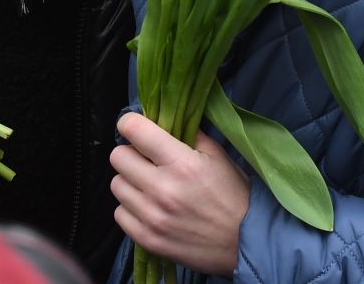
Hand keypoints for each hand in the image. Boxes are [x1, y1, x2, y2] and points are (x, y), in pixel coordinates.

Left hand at [110, 112, 249, 275]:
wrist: (247, 244)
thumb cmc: (234, 196)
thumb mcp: (217, 157)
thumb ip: (187, 134)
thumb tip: (160, 120)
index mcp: (181, 164)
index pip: (134, 130)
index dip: (130, 124)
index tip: (135, 128)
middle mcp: (162, 189)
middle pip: (117, 157)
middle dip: (131, 154)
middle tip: (147, 161)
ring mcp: (153, 217)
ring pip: (116, 185)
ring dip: (131, 183)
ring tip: (150, 187)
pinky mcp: (148, 239)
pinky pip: (119, 214)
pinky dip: (131, 210)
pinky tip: (150, 209)